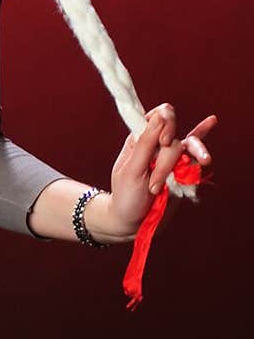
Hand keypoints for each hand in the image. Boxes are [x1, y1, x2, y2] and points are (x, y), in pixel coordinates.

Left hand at [106, 102, 216, 237]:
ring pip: (188, 147)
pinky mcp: (184, 172)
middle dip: (167, 161)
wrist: (134, 223)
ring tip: (204, 160)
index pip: (158, 117)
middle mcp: (157, 146)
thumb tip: (158, 116)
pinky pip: (195, 155)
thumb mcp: (131, 172)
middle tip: (154, 184)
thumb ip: (145, 144)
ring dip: (197, 152)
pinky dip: (203, 142)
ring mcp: (172, 158)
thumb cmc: (126, 197)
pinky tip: (211, 122)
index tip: (163, 141)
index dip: (165, 123)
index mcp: (140, 140)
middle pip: (174, 138)